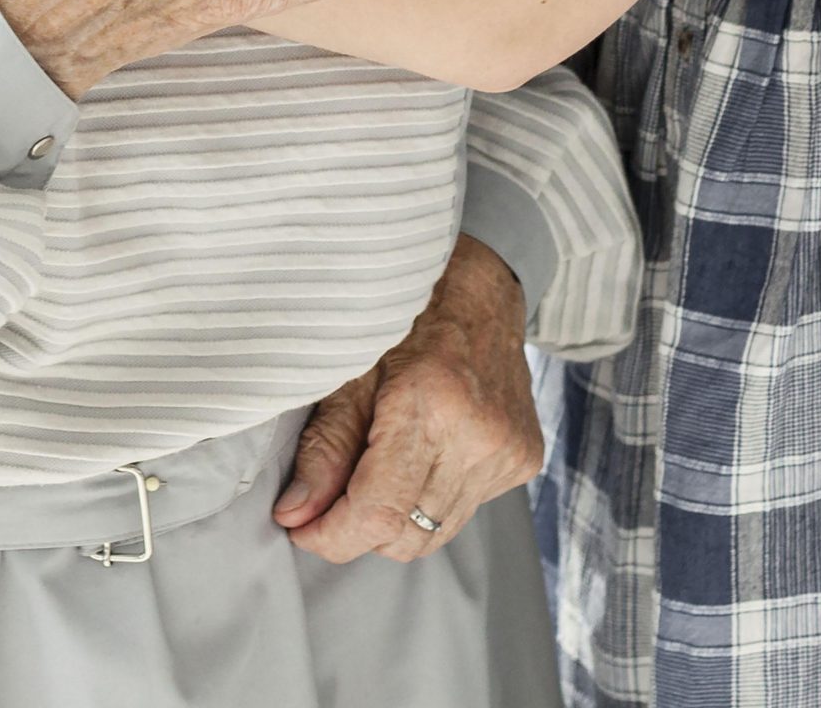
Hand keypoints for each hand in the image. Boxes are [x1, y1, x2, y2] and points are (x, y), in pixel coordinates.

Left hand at [273, 234, 541, 562]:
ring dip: (396, 516)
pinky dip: (431, 497)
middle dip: (359, 528)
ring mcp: (508, 452)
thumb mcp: (350, 365)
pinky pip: (464, 510)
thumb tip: (295, 515)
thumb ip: (325, 445)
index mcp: (431, 404)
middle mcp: (478, 437)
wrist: (482, 284)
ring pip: (435, 532)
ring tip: (378, 462)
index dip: (332, 536)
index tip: (300, 528)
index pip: (379, 512)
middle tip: (332, 493)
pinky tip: (423, 450)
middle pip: (406, 535)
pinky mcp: (524, 459)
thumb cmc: (406, 313)